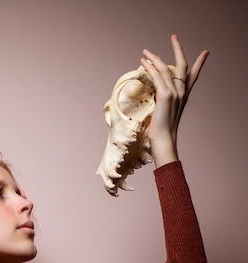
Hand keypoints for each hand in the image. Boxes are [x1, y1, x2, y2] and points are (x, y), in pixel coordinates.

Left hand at [140, 34, 208, 166]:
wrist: (164, 139)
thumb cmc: (162, 131)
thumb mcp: (164, 113)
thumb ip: (163, 102)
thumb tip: (157, 97)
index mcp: (183, 96)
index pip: (193, 76)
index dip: (200, 64)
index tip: (206, 53)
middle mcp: (181, 92)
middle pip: (182, 65)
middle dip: (178, 49)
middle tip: (174, 36)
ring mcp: (174, 92)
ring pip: (165, 68)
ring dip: (154, 58)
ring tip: (145, 52)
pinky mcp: (165, 95)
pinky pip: (157, 76)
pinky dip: (149, 67)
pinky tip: (143, 62)